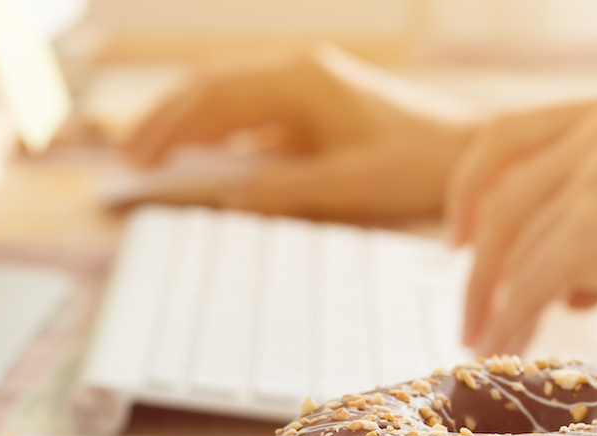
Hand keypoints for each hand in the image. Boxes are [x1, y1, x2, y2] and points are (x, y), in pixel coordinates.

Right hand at [121, 44, 475, 220]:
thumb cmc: (420, 165)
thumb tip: (229, 200)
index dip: (167, 129)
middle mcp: (298, 74)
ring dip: (185, 125)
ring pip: (226, 99)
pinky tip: (197, 158)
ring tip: (146, 156)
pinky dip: (216, 135)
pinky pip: (249, 115)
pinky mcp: (312, 108)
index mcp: (302, 83)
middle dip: (163, 122)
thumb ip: (288, 190)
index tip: (135, 161)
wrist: (471, 151)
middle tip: (125, 160)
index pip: (214, 99)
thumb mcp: (352, 185)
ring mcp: (304, 88)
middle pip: (210, 90)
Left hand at [444, 83, 596, 387]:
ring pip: (511, 249)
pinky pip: (526, 286)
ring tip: (489, 344)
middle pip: (500, 198)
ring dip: (493, 304)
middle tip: (466, 313)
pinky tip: (504, 353)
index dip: (470, 188)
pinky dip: (509, 324)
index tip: (456, 239)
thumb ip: (591, 203)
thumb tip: (518, 252)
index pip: (508, 135)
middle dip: (474, 263)